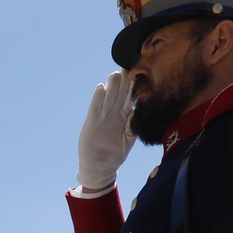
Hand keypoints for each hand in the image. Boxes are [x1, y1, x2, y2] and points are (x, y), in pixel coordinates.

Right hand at [76, 71, 136, 191]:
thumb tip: (140, 112)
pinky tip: (101, 88)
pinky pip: (95, 108)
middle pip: (119, 94)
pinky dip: (98, 99)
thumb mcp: (128, 140)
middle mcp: (113, 114)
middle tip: (127, 66)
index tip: (140, 73)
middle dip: (123, 81)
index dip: (134, 87)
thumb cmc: (115, 153)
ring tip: (115, 74)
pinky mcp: (91, 123)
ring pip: (108, 98)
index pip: (130, 99)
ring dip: (112, 86)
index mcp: (124, 117)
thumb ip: (133, 127)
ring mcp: (102, 117)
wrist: (99, 166)